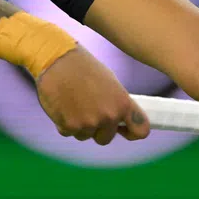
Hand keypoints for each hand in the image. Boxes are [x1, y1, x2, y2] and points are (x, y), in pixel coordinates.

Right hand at [35, 46, 150, 144]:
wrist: (57, 60)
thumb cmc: (83, 66)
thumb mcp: (110, 82)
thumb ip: (116, 103)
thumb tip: (118, 117)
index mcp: (123, 103)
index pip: (140, 130)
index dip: (131, 132)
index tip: (123, 129)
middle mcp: (109, 116)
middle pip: (106, 138)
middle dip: (97, 129)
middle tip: (87, 111)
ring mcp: (89, 124)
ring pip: (85, 136)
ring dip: (79, 126)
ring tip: (72, 103)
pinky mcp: (69, 126)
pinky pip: (68, 132)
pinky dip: (64, 123)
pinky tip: (62, 105)